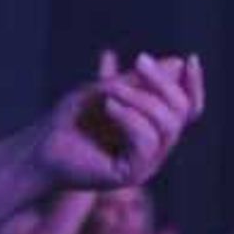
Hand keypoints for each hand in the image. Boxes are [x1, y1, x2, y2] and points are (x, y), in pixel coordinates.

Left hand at [38, 52, 207, 191]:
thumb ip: (143, 82)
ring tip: (111, 91)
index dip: (194, 85)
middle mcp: (156, 149)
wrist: (40, 146)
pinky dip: (130, 117)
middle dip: (163, 82)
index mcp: (154, 129)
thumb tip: (179, 64)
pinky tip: (109, 106)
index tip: (190, 59)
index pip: (189, 109)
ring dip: (142, 99)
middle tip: (139, 60)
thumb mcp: (110, 89)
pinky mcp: (131, 175)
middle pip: (182, 112)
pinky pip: (146, 141)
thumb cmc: (72, 118)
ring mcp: (146, 164)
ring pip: (167, 125)